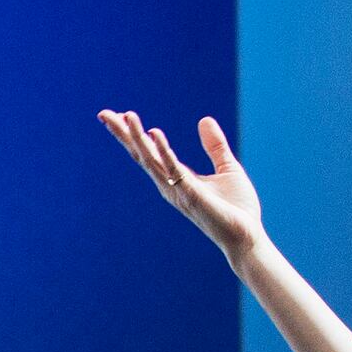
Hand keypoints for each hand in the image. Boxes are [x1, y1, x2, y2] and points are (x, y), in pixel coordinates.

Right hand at [100, 109, 263, 263]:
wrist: (247, 237)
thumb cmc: (236, 208)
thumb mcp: (227, 168)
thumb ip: (214, 145)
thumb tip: (204, 119)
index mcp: (177, 178)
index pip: (150, 152)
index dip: (135, 134)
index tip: (121, 115)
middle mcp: (171, 185)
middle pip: (141, 155)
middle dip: (124, 134)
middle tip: (104, 114)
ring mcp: (178, 191)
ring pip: (151, 160)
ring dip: (138, 138)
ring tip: (127, 116)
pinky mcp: (191, 195)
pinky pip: (174, 170)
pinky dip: (163, 151)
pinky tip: (154, 133)